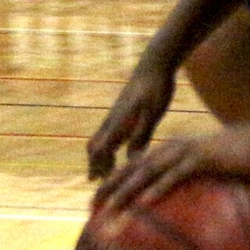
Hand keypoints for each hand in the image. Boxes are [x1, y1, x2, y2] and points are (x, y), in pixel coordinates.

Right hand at [86, 60, 176, 180]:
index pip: (100, 150)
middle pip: (95, 146)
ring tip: (106, 172)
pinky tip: (120, 153)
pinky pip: (109, 134)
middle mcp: (112, 120)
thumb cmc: (155, 89)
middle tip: (96, 182)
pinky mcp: (122, 112)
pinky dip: (108, 147)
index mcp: (118, 123)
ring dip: (100, 157)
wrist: (154, 65)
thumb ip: (141, 137)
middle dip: (94, 164)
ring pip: (100, 140)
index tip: (100, 184)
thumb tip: (133, 161)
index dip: (98, 167)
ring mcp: (115, 115)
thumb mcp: (152, 115)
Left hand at [91, 127, 249, 215]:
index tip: (96, 200)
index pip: (133, 167)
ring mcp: (182, 153)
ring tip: (111, 206)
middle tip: (92, 205)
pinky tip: (145, 202)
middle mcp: (168, 150)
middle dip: (110, 186)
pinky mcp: (199, 160)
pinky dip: (158, 189)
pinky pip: (174, 176)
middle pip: (132, 168)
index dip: (113, 181)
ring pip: (147, 172)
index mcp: (167, 153)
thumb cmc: (231, 163)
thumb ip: (188, 188)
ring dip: (128, 190)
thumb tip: (179, 215)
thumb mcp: (204, 174)